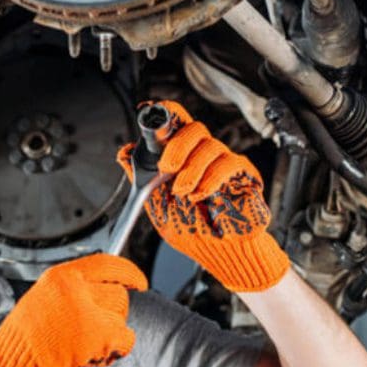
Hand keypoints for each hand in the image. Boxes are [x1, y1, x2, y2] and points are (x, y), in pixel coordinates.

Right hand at [0, 254, 147, 366]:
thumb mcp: (42, 301)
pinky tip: (93, 356)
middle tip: (99, 331)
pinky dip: (115, 351)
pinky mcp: (100, 335)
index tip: (139, 281)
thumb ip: (71, 291)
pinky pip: (125, 339)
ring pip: (121, 317)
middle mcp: (76, 289)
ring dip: (111, 335)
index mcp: (60, 276)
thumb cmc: (25, 343)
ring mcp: (89, 311)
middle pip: (118, 294)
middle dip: (114, 314)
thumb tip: (103, 290)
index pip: (106, 264)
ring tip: (84, 346)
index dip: (128, 273)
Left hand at [116, 100, 288, 292]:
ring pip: (210, 145)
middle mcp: (203, 155)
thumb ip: (141, 180)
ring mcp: (223, 163)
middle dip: (176, 145)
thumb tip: (123, 153)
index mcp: (182, 157)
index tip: (150, 112)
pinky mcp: (243, 175)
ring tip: (183, 194)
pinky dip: (211, 179)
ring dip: (191, 170)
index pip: (177, 124)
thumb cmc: (192, 230)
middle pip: (193, 128)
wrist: (217, 253)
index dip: (166, 113)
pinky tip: (201, 196)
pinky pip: (229, 163)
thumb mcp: (157, 207)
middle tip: (166, 168)